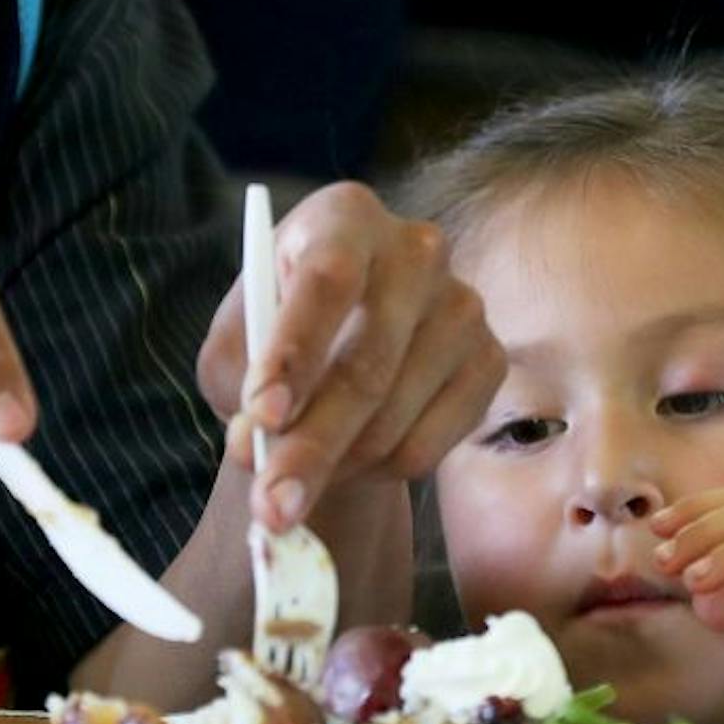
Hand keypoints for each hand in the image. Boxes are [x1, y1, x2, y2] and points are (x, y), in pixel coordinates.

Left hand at [197, 183, 502, 529]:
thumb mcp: (235, 342)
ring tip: (291, 483)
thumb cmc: (275, 332)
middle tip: (270, 506)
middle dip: (311, 444)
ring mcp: (462, 305)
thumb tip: (254, 446)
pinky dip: (375, 473)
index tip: (261, 415)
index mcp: (344, 217)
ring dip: (335, 468)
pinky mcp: (489, 361)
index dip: (295, 351)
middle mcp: (416, 250)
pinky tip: (345, 462)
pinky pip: (429, 446)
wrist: (339, 344)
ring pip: (395, 415)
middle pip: (367, 363)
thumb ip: (236, 383)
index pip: (327, 279)